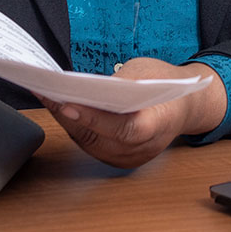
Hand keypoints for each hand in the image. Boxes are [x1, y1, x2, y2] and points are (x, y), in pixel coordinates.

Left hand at [38, 58, 226, 167]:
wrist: (185, 105)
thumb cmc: (166, 84)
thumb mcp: (146, 72)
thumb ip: (120, 83)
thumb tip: (85, 88)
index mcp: (158, 124)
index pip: (123, 128)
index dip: (94, 119)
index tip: (67, 103)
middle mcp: (143, 149)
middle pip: (99, 137)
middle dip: (68, 115)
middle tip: (45, 92)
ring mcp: (131, 159)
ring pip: (91, 143)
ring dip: (67, 121)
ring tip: (46, 96)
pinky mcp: (120, 159)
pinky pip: (93, 145)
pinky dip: (76, 127)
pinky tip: (61, 108)